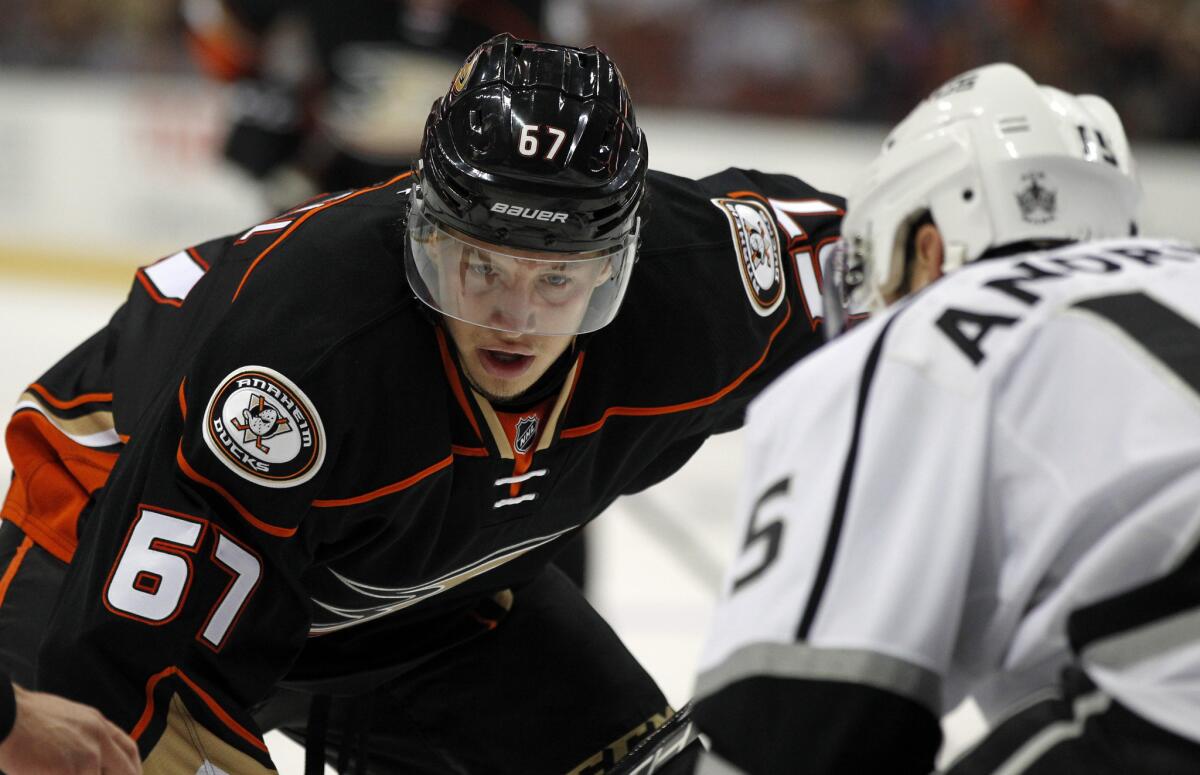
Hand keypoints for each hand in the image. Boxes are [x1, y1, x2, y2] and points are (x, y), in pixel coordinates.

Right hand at [0, 684, 141, 773]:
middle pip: (124, 770)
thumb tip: (87, 760)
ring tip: (54, 770)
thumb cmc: (24, 718)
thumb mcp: (66, 719)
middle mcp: (98, 739)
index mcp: (97, 724)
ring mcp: (87, 756)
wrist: (7, 715)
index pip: (128, 748)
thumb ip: (81, 737)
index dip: (133, 766)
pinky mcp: (70, 771)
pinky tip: (47, 774)